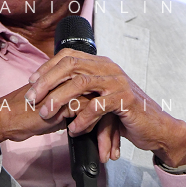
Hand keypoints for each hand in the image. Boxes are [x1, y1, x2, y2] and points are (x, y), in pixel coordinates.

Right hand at [0, 82, 123, 165]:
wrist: (8, 118)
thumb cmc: (27, 116)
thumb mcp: (56, 114)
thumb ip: (73, 112)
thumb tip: (90, 124)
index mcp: (73, 83)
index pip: (101, 101)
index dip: (109, 124)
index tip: (112, 145)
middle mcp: (75, 82)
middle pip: (106, 105)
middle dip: (112, 133)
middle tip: (114, 154)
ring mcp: (73, 89)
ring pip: (102, 110)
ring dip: (107, 136)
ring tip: (108, 156)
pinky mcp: (68, 100)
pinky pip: (92, 116)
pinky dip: (96, 135)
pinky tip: (97, 150)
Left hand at [25, 51, 185, 167]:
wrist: (154, 127)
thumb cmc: (124, 115)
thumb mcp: (100, 99)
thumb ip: (82, 91)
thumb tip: (52, 91)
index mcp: (100, 64)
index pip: (68, 56)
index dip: (47, 68)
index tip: (31, 83)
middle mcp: (108, 68)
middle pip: (71, 65)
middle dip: (47, 82)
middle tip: (31, 99)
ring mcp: (118, 82)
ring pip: (81, 83)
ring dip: (60, 99)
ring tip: (46, 114)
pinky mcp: (125, 100)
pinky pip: (98, 106)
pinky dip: (82, 119)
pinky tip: (74, 130)